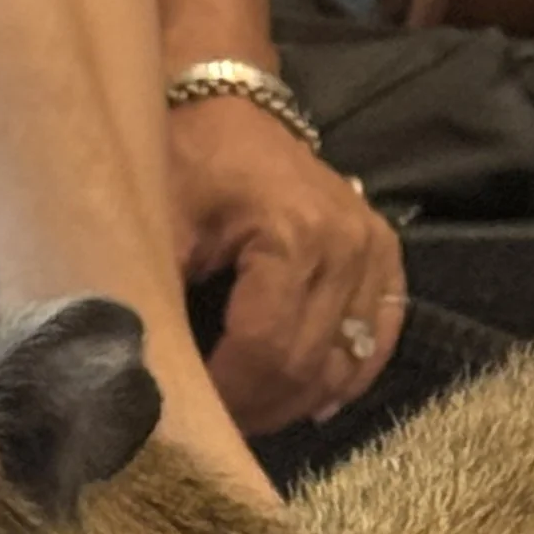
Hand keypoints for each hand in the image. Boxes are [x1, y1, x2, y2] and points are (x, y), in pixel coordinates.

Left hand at [167, 93, 406, 437]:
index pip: (266, 348)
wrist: (230, 106)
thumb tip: (147, 383)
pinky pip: (378, 339)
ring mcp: (373, 250)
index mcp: (291, 235)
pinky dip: (348, 378)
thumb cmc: (189, 161)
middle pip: (306, 364)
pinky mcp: (385, 256)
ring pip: (344, 363)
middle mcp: (345, 244)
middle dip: (261, 408)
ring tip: (256, 416)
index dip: (231, 397)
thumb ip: (157, 300)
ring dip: (298, 402)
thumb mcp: (160, 225)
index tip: (199, 417)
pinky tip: (314, 402)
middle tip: (221, 428)